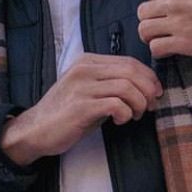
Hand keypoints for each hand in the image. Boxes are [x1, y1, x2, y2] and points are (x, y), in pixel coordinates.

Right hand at [0, 54, 161, 165]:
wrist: (36, 130)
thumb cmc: (66, 113)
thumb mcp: (88, 91)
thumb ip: (110, 83)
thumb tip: (145, 87)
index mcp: (87, 61)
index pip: (129, 61)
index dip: (148, 77)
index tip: (155, 93)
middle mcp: (84, 69)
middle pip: (131, 71)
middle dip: (148, 90)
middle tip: (150, 106)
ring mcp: (81, 87)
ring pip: (127, 87)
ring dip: (139, 103)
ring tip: (135, 115)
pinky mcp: (80, 106)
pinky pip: (115, 104)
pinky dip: (125, 113)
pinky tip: (121, 120)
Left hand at [136, 0, 191, 59]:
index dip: (155, 1)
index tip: (162, 9)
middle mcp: (176, 1)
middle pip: (143, 11)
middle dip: (149, 19)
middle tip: (159, 26)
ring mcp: (178, 23)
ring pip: (144, 29)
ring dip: (150, 36)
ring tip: (160, 39)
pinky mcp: (184, 43)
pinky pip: (155, 47)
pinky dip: (158, 51)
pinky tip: (167, 51)